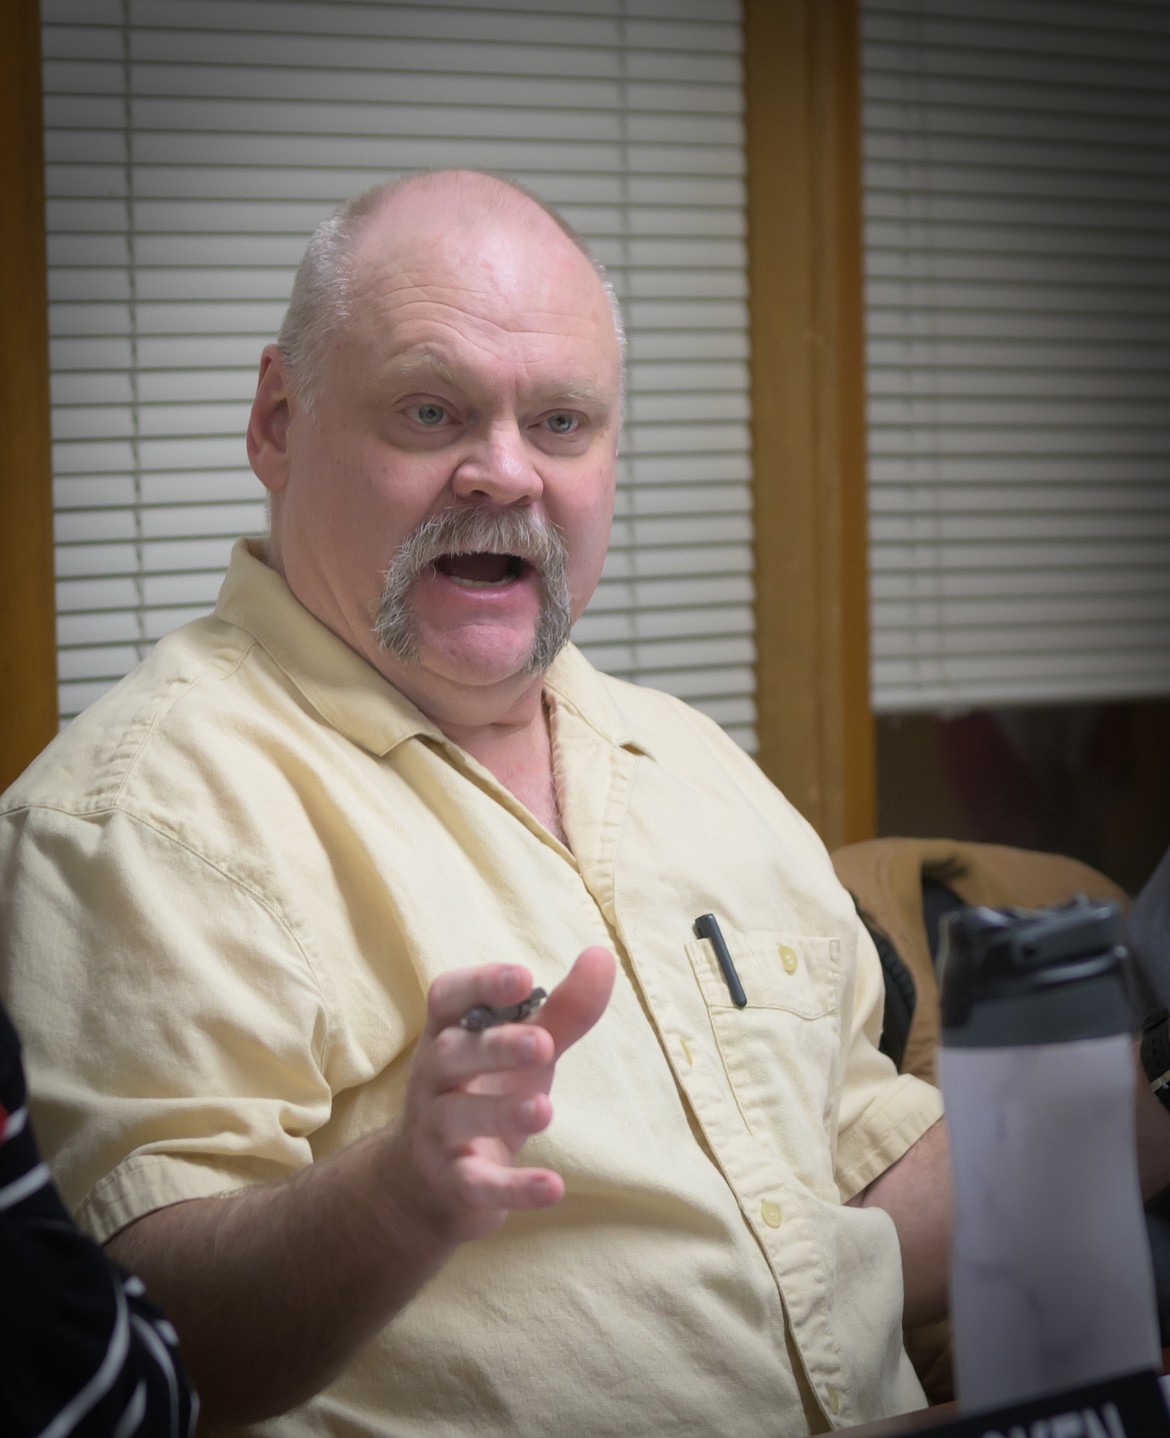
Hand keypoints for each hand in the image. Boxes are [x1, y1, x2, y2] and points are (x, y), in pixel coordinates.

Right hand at [393, 946, 615, 1244]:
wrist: (427, 1183)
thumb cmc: (483, 1092)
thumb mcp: (524, 1049)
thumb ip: (563, 1009)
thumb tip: (602, 955)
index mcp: (448, 1033)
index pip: (448, 998)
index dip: (481, 984)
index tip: (523, 978)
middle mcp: (432, 1078)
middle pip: (452, 1055)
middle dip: (496, 1047)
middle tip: (543, 1044)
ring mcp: (437, 1133)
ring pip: (458, 1118)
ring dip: (501, 1113)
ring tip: (544, 1110)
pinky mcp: (453, 1183)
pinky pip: (477, 1184)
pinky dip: (513, 1188)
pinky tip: (553, 1188)